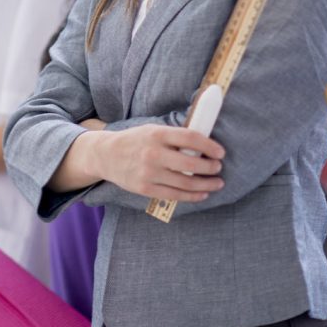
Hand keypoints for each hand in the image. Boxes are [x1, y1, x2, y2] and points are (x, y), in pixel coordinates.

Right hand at [91, 124, 224, 201]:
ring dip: (206, 184)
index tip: (220, 152)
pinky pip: (174, 195)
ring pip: (186, 182)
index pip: (190, 138)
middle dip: (210, 167)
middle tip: (218, 167)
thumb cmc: (134, 141)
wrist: (106, 155)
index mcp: (157, 134)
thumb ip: (174, 136)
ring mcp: (149, 173)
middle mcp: (153, 153)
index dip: (209, 145)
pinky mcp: (145, 188)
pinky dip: (192, 196)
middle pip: (190, 163)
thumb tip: (203, 144)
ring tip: (217, 183)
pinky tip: (202, 194)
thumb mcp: (152, 130)